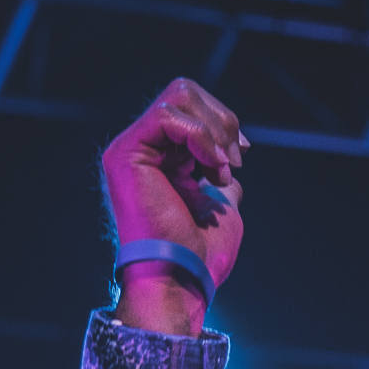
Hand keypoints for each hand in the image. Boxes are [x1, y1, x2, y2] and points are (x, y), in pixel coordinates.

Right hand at [102, 78, 246, 336]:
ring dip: (214, 134)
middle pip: (185, 92)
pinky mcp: (127, 153)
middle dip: (222, 122)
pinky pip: (169, 116)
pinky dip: (201, 139)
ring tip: (219, 172)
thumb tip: (231, 171)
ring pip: (179, 97)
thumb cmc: (201, 253)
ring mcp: (131, 149)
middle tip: (231, 164)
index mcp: (161, 157)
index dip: (223, 123)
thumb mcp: (221, 207)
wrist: (182, 277)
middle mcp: (142, 148)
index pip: (191, 107)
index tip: (240, 156)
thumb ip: (219, 181)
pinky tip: (211, 172)